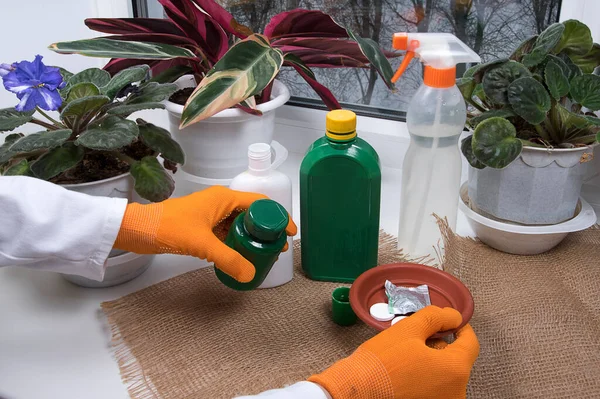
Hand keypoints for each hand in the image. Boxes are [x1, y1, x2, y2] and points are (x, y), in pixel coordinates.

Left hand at [114, 186, 296, 281]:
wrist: (137, 230)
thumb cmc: (168, 227)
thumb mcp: (202, 244)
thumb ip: (228, 259)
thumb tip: (250, 275)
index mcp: (224, 197)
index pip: (260, 203)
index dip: (277, 217)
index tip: (289, 233)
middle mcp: (221, 203)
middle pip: (252, 215)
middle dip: (266, 231)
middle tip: (277, 249)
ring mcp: (212, 215)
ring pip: (239, 225)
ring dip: (251, 239)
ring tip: (263, 255)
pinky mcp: (203, 227)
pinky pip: (227, 234)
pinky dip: (237, 244)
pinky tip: (241, 257)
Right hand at [309, 306, 478, 398]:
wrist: (358, 390)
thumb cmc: (382, 361)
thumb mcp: (409, 329)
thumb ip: (437, 317)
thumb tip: (454, 317)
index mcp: (455, 369)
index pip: (470, 343)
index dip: (461, 328)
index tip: (451, 321)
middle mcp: (456, 392)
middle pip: (456, 360)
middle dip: (440, 344)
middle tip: (417, 336)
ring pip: (445, 374)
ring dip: (432, 361)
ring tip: (407, 354)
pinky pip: (435, 388)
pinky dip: (426, 376)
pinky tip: (406, 371)